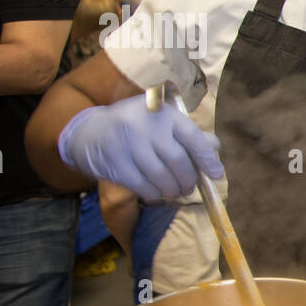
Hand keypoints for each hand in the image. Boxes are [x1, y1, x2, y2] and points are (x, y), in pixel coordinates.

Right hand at [57, 95, 223, 201]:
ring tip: (175, 191)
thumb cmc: (137, 127)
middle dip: (189, 179)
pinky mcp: (115, 164)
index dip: (207, 158)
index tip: (216, 174)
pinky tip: (157, 192)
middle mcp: (145, 126)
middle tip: (190, 186)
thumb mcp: (161, 121)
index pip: (192, 137)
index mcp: (162, 112)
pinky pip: (143, 187)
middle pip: (177, 161)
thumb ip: (187, 133)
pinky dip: (155, 194)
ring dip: (173, 190)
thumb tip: (214, 148)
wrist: (89, 132)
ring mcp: (128, 144)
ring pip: (161, 177)